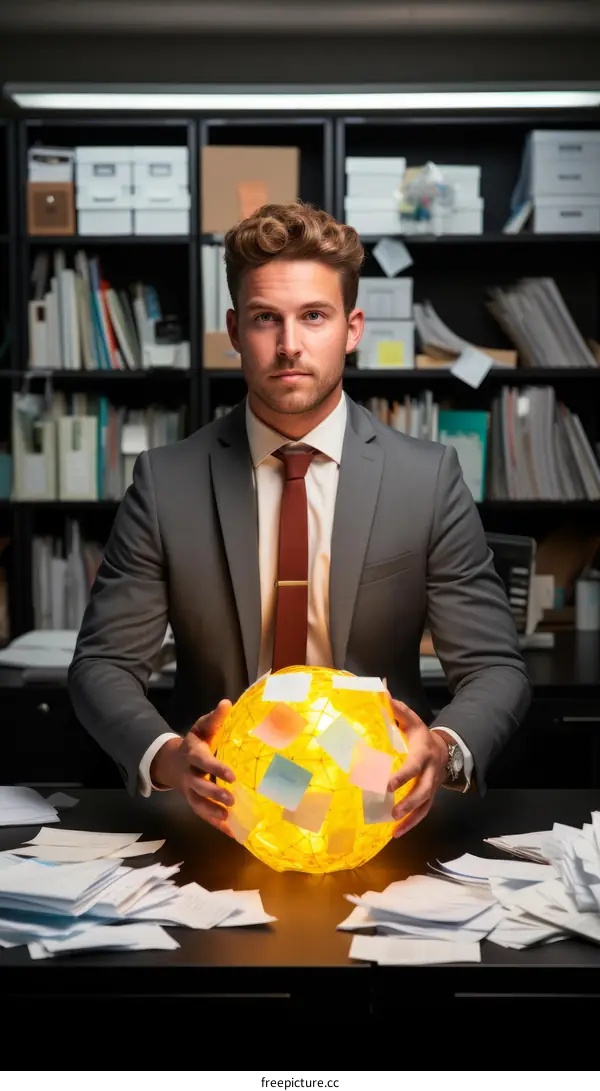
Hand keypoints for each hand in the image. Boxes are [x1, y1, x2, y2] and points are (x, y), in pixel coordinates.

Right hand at [149, 699, 235, 829]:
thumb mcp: (202, 728)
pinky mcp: (194, 803)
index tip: (232, 776)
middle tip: (232, 799)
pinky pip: (204, 816)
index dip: (216, 769)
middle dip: (214, 794)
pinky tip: (233, 833)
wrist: (174, 763)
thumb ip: (214, 718)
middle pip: (199, 787)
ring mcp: (190, 792)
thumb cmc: (196, 744)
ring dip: (213, 812)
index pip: (204, 762)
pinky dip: (217, 825)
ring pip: (199, 805)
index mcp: (193, 755)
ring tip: (229, 819)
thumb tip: (227, 703)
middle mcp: (190, 776)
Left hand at [385, 695, 448, 838]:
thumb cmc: (421, 736)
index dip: (401, 777)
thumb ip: (397, 710)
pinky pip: (424, 812)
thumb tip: (382, 693)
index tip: (387, 785)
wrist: (445, 749)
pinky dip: (412, 824)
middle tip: (392, 810)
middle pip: (423, 790)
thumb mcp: (411, 721)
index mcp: (423, 754)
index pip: (412, 767)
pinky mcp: (431, 796)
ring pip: (425, 805)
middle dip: (408, 802)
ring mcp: (432, 786)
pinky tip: (397, 833)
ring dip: (410, 818)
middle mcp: (430, 773)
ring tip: (394, 829)